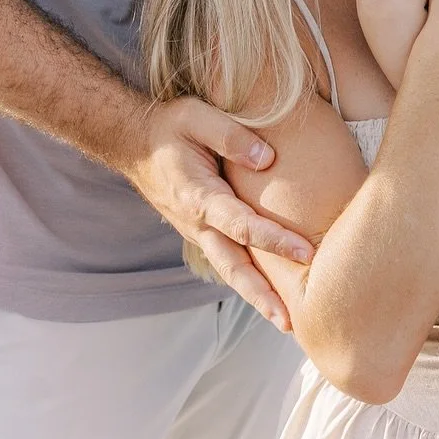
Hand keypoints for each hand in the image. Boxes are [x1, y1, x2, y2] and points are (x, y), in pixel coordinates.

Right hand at [123, 96, 313, 329]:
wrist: (133, 144)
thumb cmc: (169, 127)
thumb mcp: (196, 116)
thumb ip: (231, 135)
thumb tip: (268, 158)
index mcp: (198, 197)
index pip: (242, 225)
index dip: (274, 239)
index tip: (306, 251)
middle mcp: (198, 223)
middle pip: (233, 266)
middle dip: (262, 295)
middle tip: (289, 321)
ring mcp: (198, 232)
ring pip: (229, 271)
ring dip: (256, 297)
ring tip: (284, 322)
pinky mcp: (202, 233)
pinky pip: (227, 261)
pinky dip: (247, 282)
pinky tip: (268, 297)